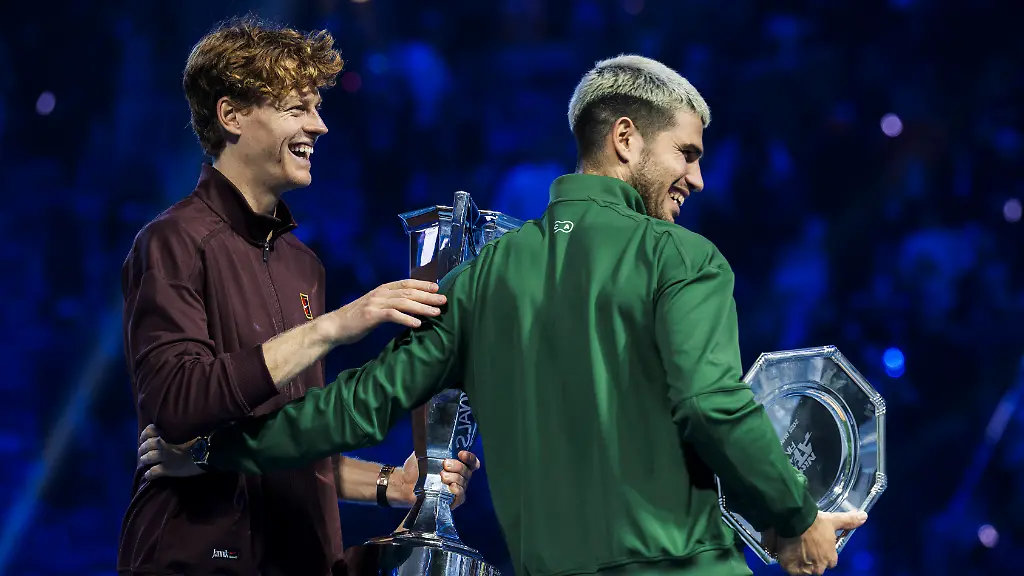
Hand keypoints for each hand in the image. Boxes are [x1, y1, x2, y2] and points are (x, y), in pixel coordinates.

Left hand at [137, 424, 203, 480]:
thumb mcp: (187, 434)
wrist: (204, 456)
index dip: (145, 434)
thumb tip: (177, 432)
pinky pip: (152, 472)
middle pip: (146, 446)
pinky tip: (148, 476)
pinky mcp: (166, 470)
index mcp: (168, 436)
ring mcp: (164, 458)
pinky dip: (149, 474)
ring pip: (147, 458)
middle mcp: (163, 446)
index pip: (151, 431)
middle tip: (142, 452)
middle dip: (142, 449)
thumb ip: (179, 434)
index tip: (144, 437)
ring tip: (144, 462)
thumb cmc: (200, 444)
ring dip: (144, 460)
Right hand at [320, 280, 446, 344]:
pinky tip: (417, 324)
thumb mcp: (376, 307)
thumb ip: (391, 304)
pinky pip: (393, 315)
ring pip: (404, 302)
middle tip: (444, 300)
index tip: (438, 288)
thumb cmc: (356, 319)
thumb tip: (410, 307)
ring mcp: (376, 303)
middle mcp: (381, 293)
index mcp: (382, 289)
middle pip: (409, 292)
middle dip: (428, 296)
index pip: (406, 283)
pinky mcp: (371, 315)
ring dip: (422, 307)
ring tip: (436, 313)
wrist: (334, 326)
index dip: (423, 284)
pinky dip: (406, 319)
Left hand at [397, 450, 481, 507]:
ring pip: (464, 482)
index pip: (471, 461)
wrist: (405, 483)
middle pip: (467, 471)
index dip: (470, 458)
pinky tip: (450, 487)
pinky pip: (461, 495)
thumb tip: (437, 437)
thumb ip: (433, 447)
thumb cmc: (415, 468)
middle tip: (445, 464)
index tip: (461, 454)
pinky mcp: (452, 500)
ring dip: (454, 478)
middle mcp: (458, 476)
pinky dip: (457, 490)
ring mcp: (456, 489)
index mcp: (456, 464)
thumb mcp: (424, 453)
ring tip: (441, 476)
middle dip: (457, 466)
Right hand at [775, 510, 867, 574]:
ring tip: (795, 548)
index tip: (819, 544)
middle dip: (813, 559)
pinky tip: (788, 553)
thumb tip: (864, 516)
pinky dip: (790, 563)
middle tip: (806, 545)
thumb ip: (849, 521)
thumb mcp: (834, 520)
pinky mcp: (790, 567)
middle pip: (817, 567)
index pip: (830, 561)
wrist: (795, 520)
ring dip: (802, 561)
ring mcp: (804, 568)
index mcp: (830, 559)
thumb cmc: (816, 522)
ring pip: (804, 569)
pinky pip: (792, 569)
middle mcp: (819, 567)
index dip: (825, 552)